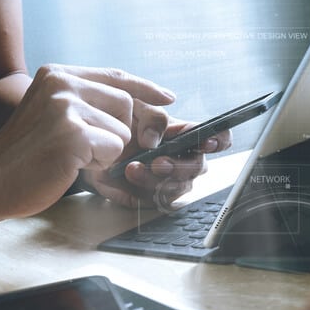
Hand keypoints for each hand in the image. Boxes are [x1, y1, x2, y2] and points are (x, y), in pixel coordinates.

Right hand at [0, 64, 174, 219]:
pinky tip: (71, 165)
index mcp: (58, 75)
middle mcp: (61, 84)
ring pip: (122, 130)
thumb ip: (90, 105)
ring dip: (107, 152)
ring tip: (74, 157)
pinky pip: (113, 150)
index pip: (115, 76)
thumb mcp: (56, 117)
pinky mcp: (73, 133)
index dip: (146, 88)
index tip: (169, 97)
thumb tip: (145, 107)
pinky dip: (100, 164)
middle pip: (126, 104)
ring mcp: (66, 107)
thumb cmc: (27, 157)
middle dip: (124, 132)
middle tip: (100, 151)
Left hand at [82, 116, 232, 209]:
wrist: (90, 147)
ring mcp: (170, 180)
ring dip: (155, 179)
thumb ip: (150, 116)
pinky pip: (158, 201)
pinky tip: (127, 180)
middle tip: (158, 162)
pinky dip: (141, 192)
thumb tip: (155, 138)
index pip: (218, 137)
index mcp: (187, 134)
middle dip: (178, 166)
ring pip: (179, 187)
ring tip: (131, 169)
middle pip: (198, 167)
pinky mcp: (153, 197)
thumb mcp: (133, 108)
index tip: (207, 143)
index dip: (219, 140)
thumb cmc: (117, 123)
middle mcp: (184, 158)